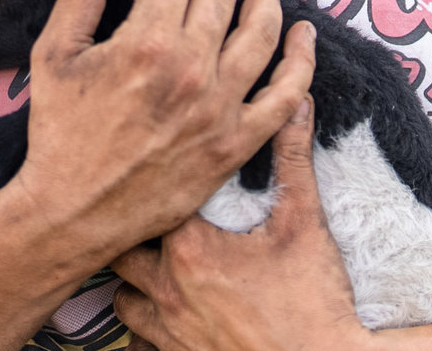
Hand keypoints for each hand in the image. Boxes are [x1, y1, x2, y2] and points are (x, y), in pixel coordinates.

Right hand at [7, 0, 316, 257]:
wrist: (73, 211)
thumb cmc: (59, 131)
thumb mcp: (56, 53)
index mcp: (145, 43)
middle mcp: (192, 69)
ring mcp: (220, 107)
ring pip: (261, 32)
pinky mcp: (237, 142)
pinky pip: (285, 97)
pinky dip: (301, 62)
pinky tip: (303, 36)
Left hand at [112, 97, 369, 350]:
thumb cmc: (311, 301)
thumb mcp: (304, 224)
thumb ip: (292, 160)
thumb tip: (296, 104)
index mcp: (190, 248)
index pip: (149, 200)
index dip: (153, 186)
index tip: (162, 175)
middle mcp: (166, 289)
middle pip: (121, 248)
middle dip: (132, 233)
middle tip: (150, 217)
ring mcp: (166, 330)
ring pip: (122, 298)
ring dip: (135, 283)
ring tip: (157, 269)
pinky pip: (136, 344)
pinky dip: (144, 330)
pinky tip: (166, 317)